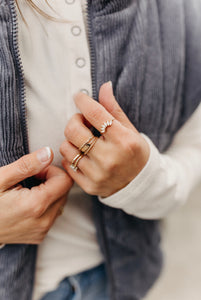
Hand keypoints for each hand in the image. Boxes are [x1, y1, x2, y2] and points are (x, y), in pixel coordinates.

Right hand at [0, 147, 72, 244]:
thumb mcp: (1, 178)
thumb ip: (27, 165)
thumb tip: (49, 153)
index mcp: (36, 204)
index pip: (65, 180)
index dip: (52, 170)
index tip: (36, 171)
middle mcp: (44, 220)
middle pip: (64, 191)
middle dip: (51, 180)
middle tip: (31, 179)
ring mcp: (42, 230)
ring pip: (60, 202)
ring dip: (49, 193)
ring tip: (28, 192)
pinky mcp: (39, 236)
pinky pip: (52, 215)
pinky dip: (45, 206)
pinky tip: (27, 204)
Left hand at [60, 82, 149, 197]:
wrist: (140, 183)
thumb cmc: (134, 152)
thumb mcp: (129, 129)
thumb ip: (113, 108)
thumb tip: (104, 85)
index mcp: (124, 140)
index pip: (95, 113)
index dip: (83, 101)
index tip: (79, 97)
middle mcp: (110, 158)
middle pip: (73, 130)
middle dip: (75, 120)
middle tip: (82, 121)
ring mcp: (98, 174)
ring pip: (66, 147)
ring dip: (71, 140)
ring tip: (83, 141)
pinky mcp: (90, 186)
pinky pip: (67, 165)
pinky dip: (72, 156)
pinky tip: (83, 155)